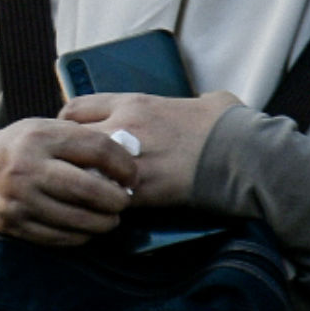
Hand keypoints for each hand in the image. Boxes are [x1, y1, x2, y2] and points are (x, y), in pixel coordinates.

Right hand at [0, 118, 137, 244]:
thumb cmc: (26, 148)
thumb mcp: (48, 130)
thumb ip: (84, 139)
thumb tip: (129, 157)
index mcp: (40, 137)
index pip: (98, 149)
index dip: (124, 166)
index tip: (132, 176)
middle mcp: (27, 168)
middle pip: (91, 190)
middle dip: (117, 200)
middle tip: (124, 201)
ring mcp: (20, 199)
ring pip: (79, 220)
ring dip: (104, 222)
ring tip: (109, 217)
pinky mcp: (15, 224)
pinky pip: (62, 237)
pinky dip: (82, 235)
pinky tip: (85, 227)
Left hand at [57, 91, 243, 208]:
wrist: (244, 155)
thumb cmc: (230, 126)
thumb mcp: (206, 101)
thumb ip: (194, 101)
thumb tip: (208, 104)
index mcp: (133, 103)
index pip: (76, 107)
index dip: (68, 124)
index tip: (70, 136)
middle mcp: (123, 127)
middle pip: (69, 138)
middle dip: (66, 154)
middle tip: (69, 167)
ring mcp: (129, 159)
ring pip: (81, 170)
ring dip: (80, 180)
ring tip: (82, 190)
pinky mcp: (141, 190)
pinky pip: (106, 197)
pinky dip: (103, 204)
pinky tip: (106, 209)